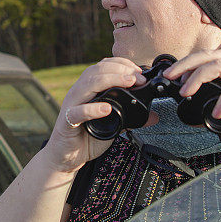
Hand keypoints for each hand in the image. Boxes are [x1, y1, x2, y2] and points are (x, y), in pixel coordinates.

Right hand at [41, 57, 152, 171]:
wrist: (67, 157)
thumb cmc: (88, 136)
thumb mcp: (114, 124)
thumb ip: (131, 117)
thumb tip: (153, 116)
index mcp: (89, 89)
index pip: (103, 66)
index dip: (122, 64)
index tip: (139, 71)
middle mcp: (79, 93)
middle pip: (97, 70)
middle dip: (120, 70)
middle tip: (139, 78)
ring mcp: (72, 105)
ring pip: (88, 85)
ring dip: (110, 80)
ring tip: (128, 83)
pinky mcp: (67, 122)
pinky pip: (78, 112)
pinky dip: (92, 109)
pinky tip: (107, 108)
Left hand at [163, 50, 220, 134]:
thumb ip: (219, 110)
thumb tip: (196, 118)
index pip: (205, 59)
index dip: (186, 65)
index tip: (169, 77)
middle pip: (208, 56)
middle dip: (185, 65)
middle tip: (170, 77)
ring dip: (199, 77)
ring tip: (185, 92)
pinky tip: (216, 112)